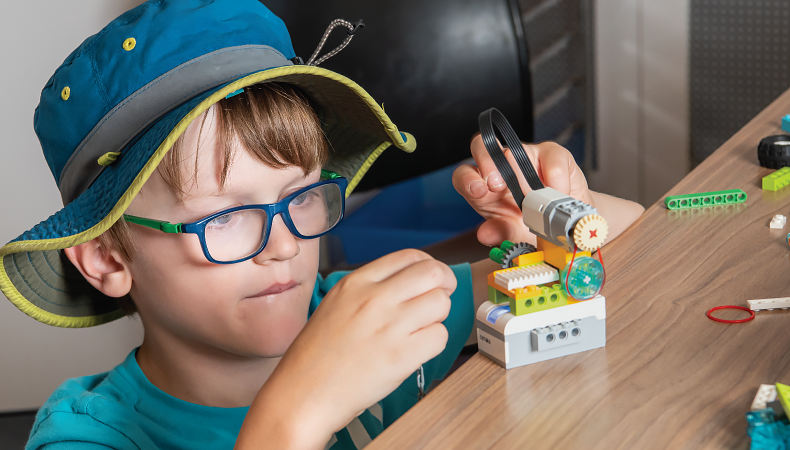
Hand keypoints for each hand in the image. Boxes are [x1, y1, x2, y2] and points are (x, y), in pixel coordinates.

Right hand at [239, 249, 455, 448]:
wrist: (302, 394)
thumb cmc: (316, 356)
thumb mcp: (336, 304)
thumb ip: (370, 290)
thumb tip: (409, 284)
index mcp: (356, 282)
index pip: (410, 257)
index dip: (429, 266)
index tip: (431, 280)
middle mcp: (374, 298)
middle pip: (434, 273)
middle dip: (444, 286)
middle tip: (438, 301)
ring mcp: (388, 326)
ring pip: (441, 303)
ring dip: (437, 317)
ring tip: (420, 331)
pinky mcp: (400, 356)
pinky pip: (440, 337)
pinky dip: (433, 344)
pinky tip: (415, 352)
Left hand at [453, 135, 592, 246]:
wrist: (567, 222)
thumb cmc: (535, 225)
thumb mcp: (517, 234)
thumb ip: (502, 233)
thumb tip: (485, 234)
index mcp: (484, 188)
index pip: (464, 175)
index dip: (467, 179)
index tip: (478, 191)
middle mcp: (500, 167)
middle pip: (481, 147)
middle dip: (486, 163)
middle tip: (497, 185)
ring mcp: (524, 156)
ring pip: (513, 148)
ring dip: (520, 171)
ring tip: (532, 197)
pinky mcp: (551, 153)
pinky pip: (550, 156)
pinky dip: (555, 178)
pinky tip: (558, 194)